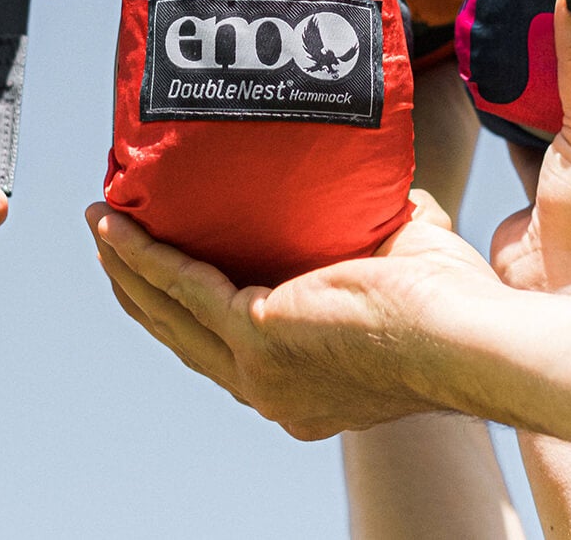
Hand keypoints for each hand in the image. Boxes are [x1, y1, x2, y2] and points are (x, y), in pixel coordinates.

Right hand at [88, 191, 507, 440]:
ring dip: (129, 267)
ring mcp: (258, 371)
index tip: (165, 265)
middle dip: (141, 287)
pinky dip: (145, 254)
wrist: (468, 336)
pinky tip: (118, 225)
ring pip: (170, 314)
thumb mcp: (395, 260)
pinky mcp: (255, 335)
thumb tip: (372, 179)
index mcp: (301, 385)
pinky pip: (183, 286)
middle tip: (112, 241)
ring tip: (101, 223)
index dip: (189, 306)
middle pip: (182, 335)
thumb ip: (369, 228)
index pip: (228, 347)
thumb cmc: (454, 307)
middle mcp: (272, 390)